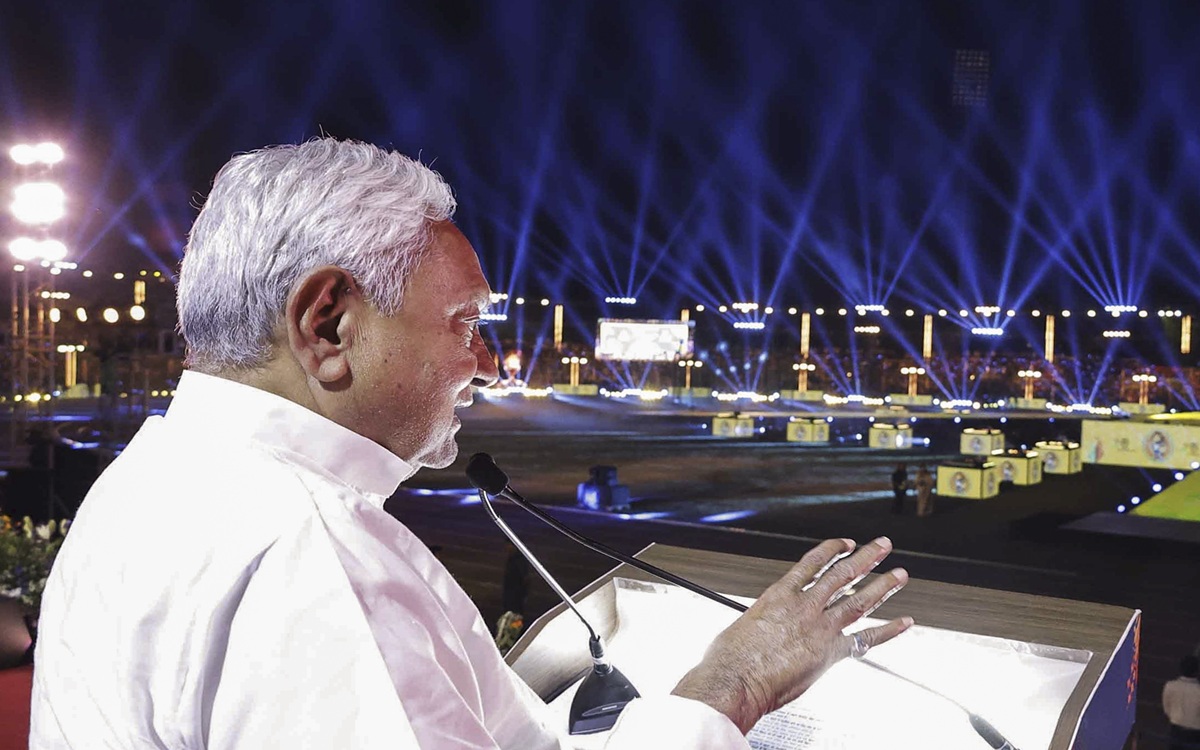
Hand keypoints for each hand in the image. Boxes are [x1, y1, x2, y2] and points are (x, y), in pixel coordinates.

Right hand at [670, 537, 911, 732]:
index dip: (833, 550)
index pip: (813, 563)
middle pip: (843, 574)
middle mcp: (804, 606)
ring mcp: (820, 628)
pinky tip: (904, 622)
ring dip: (883, 586)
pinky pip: (866, 639)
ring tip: (899, 575)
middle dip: (866, 558)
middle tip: (883, 546)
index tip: (847, 543)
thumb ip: (764, 622)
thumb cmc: (730, 658)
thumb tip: (765, 628)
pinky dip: (888, 631)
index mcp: (779, 594)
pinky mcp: (829, 653)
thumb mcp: (744, 625)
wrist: (734, 679)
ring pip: (859, 600)